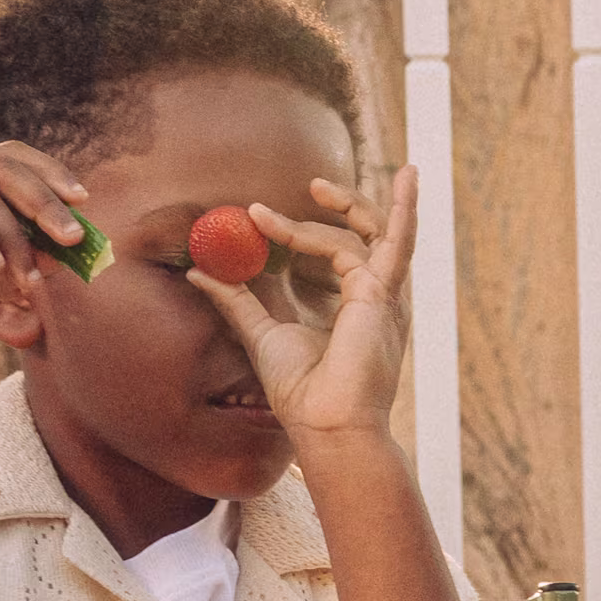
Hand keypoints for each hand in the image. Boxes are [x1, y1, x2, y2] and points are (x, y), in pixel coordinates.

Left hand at [186, 167, 418, 449]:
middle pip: (366, 235)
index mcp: (353, 307)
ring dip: (347, 204)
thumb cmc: (301, 392)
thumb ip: (235, 300)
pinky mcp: (383, 293)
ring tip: (313, 185)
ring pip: (371, 233)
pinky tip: (399, 176)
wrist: (325, 424)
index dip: (304, 231)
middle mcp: (374, 297)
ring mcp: (382, 294)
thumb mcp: (259, 333)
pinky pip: (389, 241)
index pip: (339, 254)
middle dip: (340, 206)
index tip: (260, 217)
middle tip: (308, 184)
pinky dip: (401, 208)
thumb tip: (199, 272)